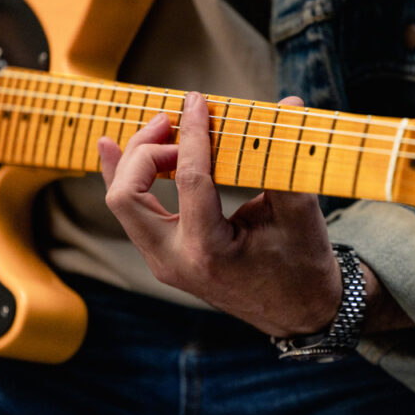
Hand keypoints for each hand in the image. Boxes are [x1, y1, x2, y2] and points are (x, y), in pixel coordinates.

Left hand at [99, 91, 342, 336]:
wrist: (300, 312)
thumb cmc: (303, 266)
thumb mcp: (300, 215)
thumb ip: (286, 158)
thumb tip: (290, 103)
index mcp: (208, 252)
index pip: (188, 179)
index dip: (193, 133)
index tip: (198, 101)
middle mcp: (175, 260)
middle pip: (128, 194)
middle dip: (145, 150)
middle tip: (174, 123)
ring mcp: (164, 262)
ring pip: (121, 202)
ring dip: (136, 160)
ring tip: (163, 129)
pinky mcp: (164, 256)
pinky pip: (131, 213)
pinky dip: (123, 177)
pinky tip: (111, 147)